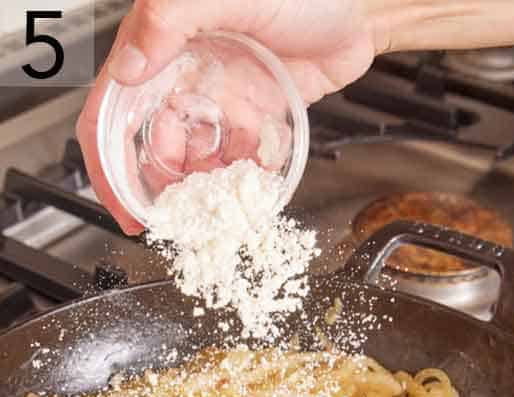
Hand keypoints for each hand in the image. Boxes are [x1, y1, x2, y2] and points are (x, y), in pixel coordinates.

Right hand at [77, 0, 376, 234]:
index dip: (109, 163)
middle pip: (156, 142)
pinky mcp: (260, 110)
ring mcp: (225, 94)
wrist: (359, 5)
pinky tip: (250, 188)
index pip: (113, 110)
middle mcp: (187, 72)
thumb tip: (128, 68)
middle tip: (181, 214)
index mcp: (161, 44)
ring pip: (199, 153)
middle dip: (164, 183)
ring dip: (204, 183)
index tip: (125, 208)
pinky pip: (243, 153)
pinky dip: (243, 174)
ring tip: (217, 206)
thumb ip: (168, 22)